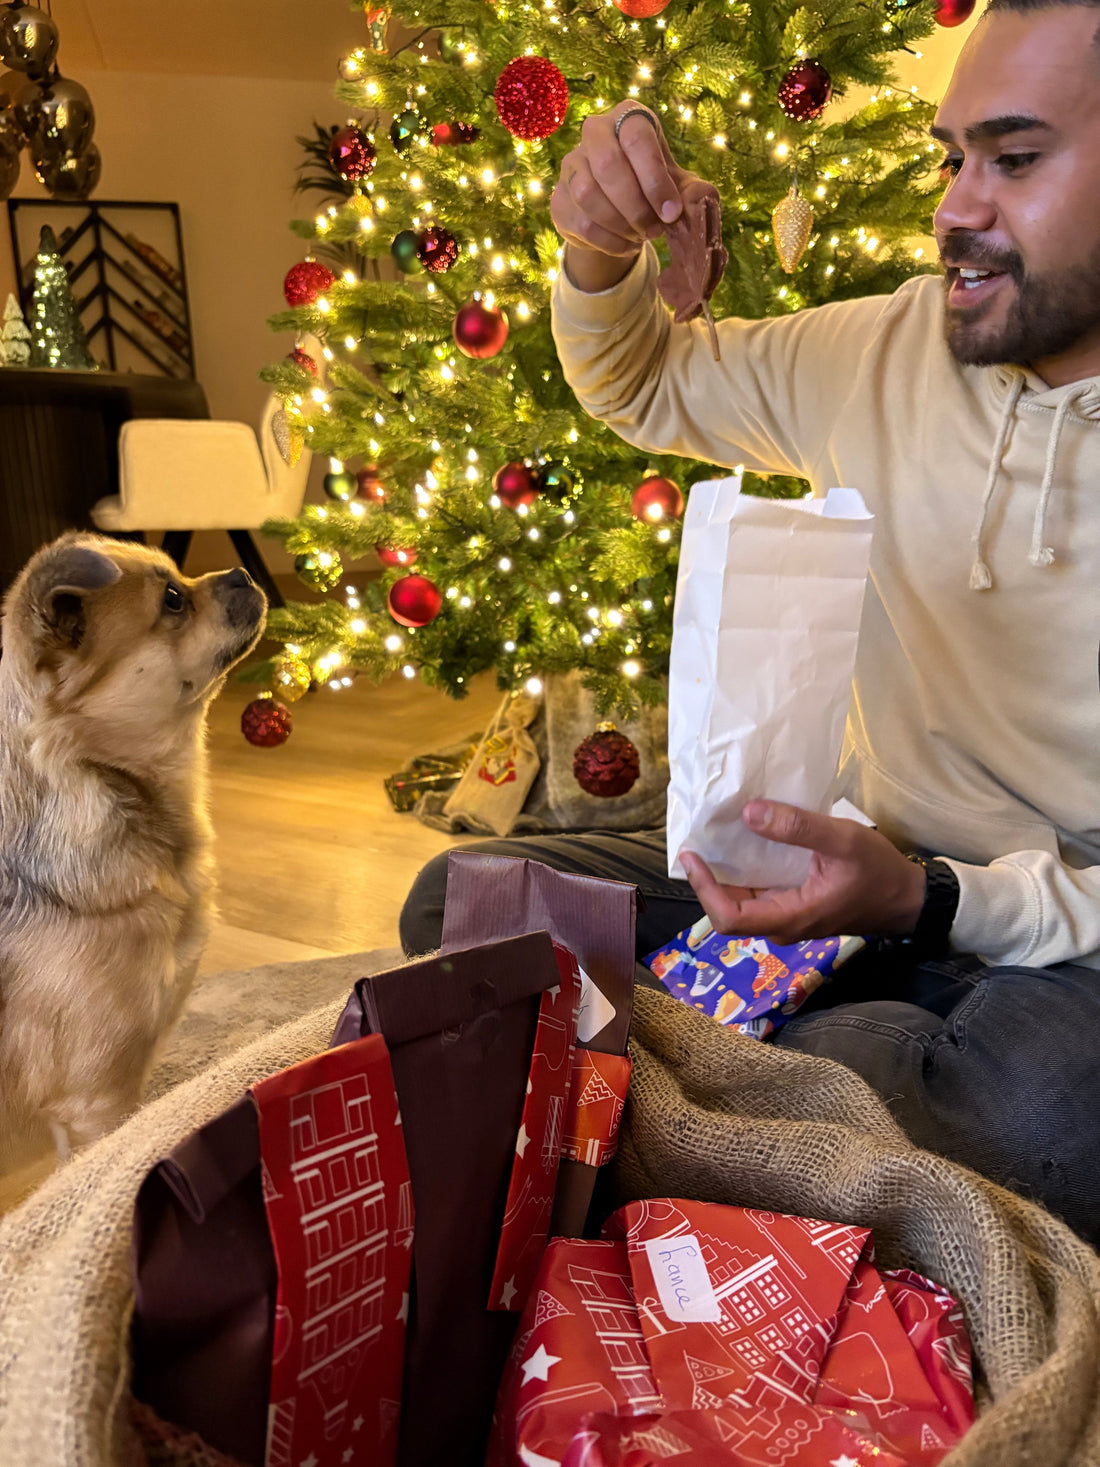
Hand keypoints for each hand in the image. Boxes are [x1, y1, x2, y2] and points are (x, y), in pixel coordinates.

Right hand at [550, 100, 694, 291]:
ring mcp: (572, 163)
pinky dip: (608, 242)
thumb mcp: (677, 184)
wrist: (618, 207)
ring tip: (641, 237)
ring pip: (588, 196)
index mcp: (628, 117)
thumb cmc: (652, 186)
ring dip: (620, 225)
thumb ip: (691, 190)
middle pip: (608, 166)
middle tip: (655, 230)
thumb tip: (702, 198)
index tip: (671, 213)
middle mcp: (594, 132)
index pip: (637, 139)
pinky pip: (581, 223)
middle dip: (636, 207)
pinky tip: (626, 245)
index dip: (655, 179)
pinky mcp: (558, 197)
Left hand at [680, 800, 927, 943]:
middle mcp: (783, 924)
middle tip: (696, 843)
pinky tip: (744, 845)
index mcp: (791, 916)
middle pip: (729, 911)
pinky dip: (745, 873)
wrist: (908, 899)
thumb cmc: (878, 872)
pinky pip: (760, 895)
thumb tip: (749, 813)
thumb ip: (797, 827)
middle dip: (708, 881)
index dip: (704, 889)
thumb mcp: (841, 840)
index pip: (729, 917)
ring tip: (712, 840)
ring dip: (725, 876)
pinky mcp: (796, 907)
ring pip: (743, 903)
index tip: (692, 856)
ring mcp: (789, 918)